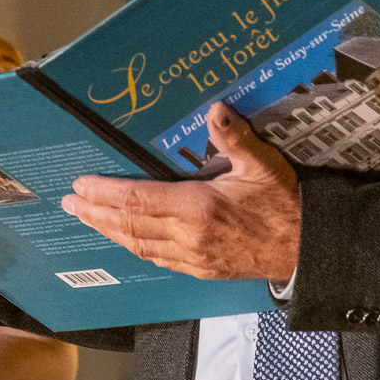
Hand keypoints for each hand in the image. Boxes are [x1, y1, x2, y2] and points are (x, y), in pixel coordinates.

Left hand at [61, 103, 300, 280]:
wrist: (310, 251)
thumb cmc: (286, 206)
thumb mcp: (264, 166)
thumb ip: (235, 137)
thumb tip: (215, 108)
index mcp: (198, 208)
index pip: (138, 200)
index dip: (105, 193)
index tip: (81, 185)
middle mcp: (189, 237)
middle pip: (130, 226)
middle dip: (96, 213)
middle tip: (69, 203)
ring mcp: (193, 258)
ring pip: (139, 246)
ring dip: (110, 232)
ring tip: (87, 219)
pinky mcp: (202, 270)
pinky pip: (159, 260)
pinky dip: (136, 247)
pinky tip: (126, 240)